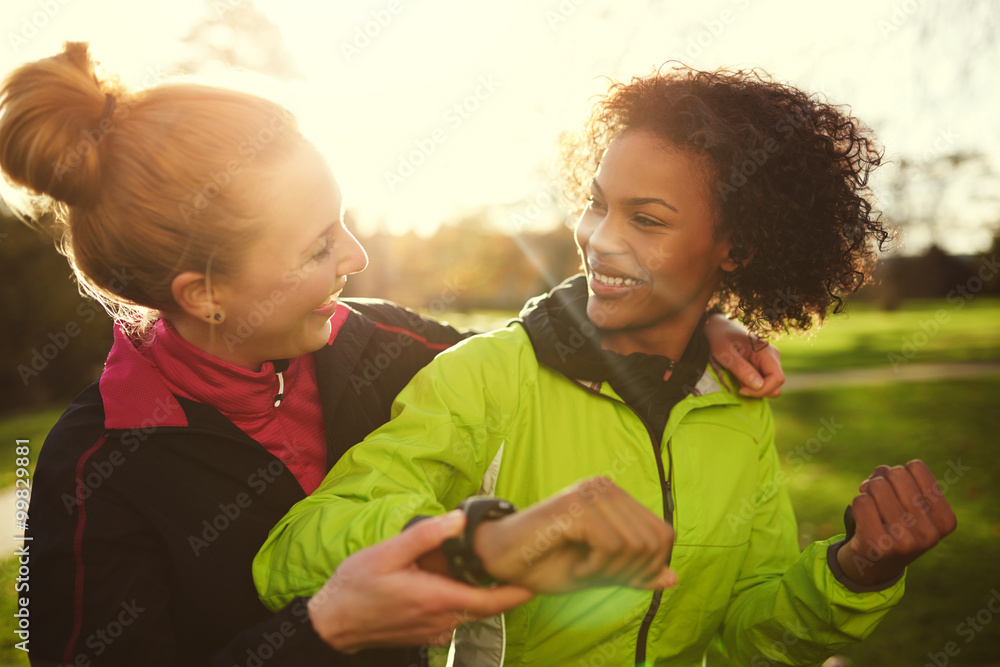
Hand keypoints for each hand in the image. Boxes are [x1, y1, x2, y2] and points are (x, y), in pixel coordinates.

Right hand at [308, 511, 533, 651]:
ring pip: (469, 612)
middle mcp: (440, 620)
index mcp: (436, 598)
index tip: (536, 581)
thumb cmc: (357, 585)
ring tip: (484, 566)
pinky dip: (460, 600)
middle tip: (514, 564)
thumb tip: (458, 520)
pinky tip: (451, 580)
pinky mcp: (425, 635)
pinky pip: (453, 617)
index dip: (517, 593)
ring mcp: (433, 631)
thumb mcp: (388, 552)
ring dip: (479, 593)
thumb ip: (426, 535)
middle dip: (503, 589)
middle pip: (485, 607)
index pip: (490, 602)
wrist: (333, 622)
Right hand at [474, 477, 676, 593]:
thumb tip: (673, 578)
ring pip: (634, 545)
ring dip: (609, 571)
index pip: (663, 534)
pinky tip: (573, 567)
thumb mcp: (600, 572)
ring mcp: (589, 493)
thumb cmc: (547, 562)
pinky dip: (594, 568)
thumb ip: (635, 572)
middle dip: (630, 572)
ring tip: (581, 570)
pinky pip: (610, 545)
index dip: (650, 567)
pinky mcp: (575, 506)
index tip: (618, 579)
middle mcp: (605, 487)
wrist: (500, 558)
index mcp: (615, 497)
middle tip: (597, 578)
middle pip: (653, 541)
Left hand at [704, 313, 783, 397]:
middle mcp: (773, 357)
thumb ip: (741, 368)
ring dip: (755, 390)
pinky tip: (739, 377)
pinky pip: (764, 383)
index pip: (778, 379)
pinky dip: (752, 386)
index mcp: (767, 352)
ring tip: (737, 379)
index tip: (741, 390)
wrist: (718, 328)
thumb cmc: (719, 338)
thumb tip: (758, 385)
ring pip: (771, 386)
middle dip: (758, 392)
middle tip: (738, 385)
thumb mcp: (725, 353)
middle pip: (776, 386)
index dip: (762, 390)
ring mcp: (770, 362)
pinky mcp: (764, 366)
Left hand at [836, 460, 956, 586]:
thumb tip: (869, 485)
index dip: (900, 474)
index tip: (899, 492)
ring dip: (868, 493)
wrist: (876, 563)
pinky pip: (861, 501)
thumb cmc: (893, 522)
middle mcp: (929, 534)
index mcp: (945, 520)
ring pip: (876, 486)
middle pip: (895, 474)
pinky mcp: (877, 546)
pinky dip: (857, 505)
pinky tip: (863, 522)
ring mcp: (904, 542)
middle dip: (882, 481)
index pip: (915, 467)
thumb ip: (890, 477)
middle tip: (881, 501)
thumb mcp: (905, 500)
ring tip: (872, 512)